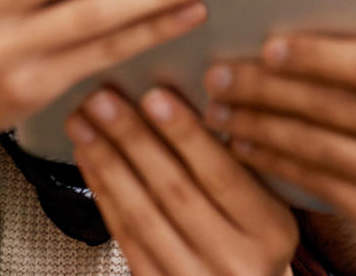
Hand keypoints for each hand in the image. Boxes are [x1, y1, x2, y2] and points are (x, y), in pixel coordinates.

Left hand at [67, 88, 296, 275]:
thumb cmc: (257, 236)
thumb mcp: (270, 202)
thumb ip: (242, 163)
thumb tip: (191, 100)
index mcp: (270, 229)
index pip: (222, 174)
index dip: (186, 134)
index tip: (155, 95)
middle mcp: (233, 260)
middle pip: (174, 191)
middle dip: (134, 140)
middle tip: (102, 100)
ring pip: (142, 216)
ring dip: (108, 164)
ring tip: (84, 124)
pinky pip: (126, 239)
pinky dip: (105, 196)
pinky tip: (90, 162)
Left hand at [201, 0, 355, 268]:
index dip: (320, 56)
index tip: (271, 47)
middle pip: (340, 105)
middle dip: (272, 89)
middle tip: (222, 74)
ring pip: (320, 146)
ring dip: (261, 124)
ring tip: (221, 107)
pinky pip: (317, 181)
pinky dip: (274, 160)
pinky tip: (245, 143)